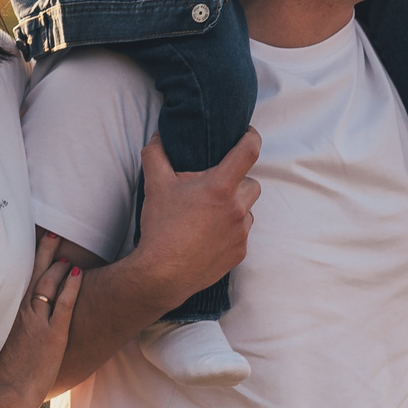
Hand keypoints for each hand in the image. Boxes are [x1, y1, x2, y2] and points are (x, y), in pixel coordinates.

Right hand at [0, 233, 82, 405]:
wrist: (4, 394)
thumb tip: (1, 331)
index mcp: (5, 315)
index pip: (16, 281)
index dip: (25, 262)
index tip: (29, 245)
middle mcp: (20, 313)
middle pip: (33, 274)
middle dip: (43, 252)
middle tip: (51, 234)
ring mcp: (37, 323)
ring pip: (48, 284)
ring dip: (58, 265)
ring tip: (66, 250)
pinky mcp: (53, 335)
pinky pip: (64, 303)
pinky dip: (71, 286)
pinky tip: (78, 273)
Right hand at [131, 131, 260, 295]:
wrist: (162, 274)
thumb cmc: (161, 227)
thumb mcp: (155, 186)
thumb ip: (156, 156)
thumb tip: (158, 138)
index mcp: (221, 187)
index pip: (249, 152)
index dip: (252, 137)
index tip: (248, 134)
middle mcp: (238, 208)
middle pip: (251, 183)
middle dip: (237, 181)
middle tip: (214, 187)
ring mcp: (242, 232)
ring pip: (248, 210)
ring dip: (235, 207)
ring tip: (208, 214)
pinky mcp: (240, 252)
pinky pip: (242, 233)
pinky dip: (230, 230)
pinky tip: (208, 235)